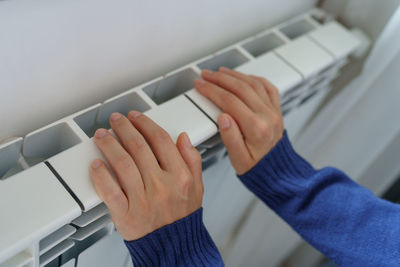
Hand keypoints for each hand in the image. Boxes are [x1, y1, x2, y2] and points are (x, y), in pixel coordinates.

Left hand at [89, 111, 202, 240]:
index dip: (146, 124)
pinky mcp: (126, 214)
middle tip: (116, 120)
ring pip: (122, 164)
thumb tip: (183, 138)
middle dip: (124, 128)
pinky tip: (96, 164)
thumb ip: (192, 160)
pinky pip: (110, 191)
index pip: (161, 140)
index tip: (136, 117)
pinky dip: (101, 176)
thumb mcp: (197, 186)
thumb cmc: (182, 217)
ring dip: (109, 145)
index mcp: (180, 176)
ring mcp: (143, 200)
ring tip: (102, 135)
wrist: (174, 246)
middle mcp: (162, 185)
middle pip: (139, 147)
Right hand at [195, 67, 283, 174]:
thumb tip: (222, 118)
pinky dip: (254, 79)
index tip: (201, 85)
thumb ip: (230, 138)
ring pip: (254, 84)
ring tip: (220, 72)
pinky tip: (244, 77)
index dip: (212, 91)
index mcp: (256, 128)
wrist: (276, 171)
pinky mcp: (277, 109)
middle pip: (241, 88)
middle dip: (220, 79)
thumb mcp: (238, 159)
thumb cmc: (256, 166)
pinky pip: (268, 87)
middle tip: (206, 75)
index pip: (229, 101)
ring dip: (235, 75)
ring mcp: (274, 111)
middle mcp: (267, 116)